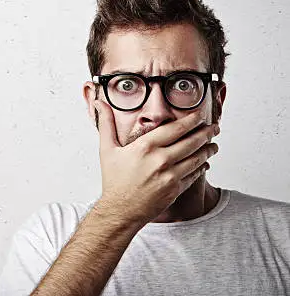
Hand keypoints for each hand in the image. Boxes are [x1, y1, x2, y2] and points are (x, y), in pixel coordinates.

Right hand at [94, 99, 219, 223]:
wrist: (120, 210)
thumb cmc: (114, 180)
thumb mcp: (107, 149)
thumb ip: (106, 124)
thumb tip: (99, 103)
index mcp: (145, 147)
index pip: (175, 128)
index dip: (191, 120)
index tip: (199, 115)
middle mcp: (160, 160)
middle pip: (192, 141)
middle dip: (206, 132)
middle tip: (214, 127)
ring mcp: (170, 176)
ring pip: (197, 158)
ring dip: (208, 149)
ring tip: (214, 144)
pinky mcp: (176, 189)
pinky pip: (194, 175)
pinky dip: (201, 167)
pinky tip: (204, 163)